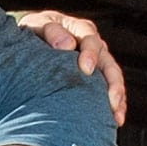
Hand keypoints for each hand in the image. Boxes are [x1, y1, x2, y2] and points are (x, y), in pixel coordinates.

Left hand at [16, 9, 126, 125]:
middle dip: (112, 82)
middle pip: (109, 63)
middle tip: (110, 99)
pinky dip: (115, 105)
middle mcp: (93, 46)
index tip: (86, 69)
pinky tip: (116, 120)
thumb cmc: (32, 32)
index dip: (91, 54)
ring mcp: (97, 63)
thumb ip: (52, 32)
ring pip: (113, 79)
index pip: (91, 40)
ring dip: (117, 97)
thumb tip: (67, 45)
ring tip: (116, 115)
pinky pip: (109, 92)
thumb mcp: (37, 26)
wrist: (29, 41)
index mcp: (79, 30)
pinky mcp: (95, 79)